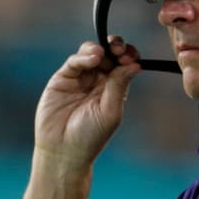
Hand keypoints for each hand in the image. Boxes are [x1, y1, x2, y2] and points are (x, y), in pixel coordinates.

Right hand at [34, 37, 139, 164]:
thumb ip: (119, 86)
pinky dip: (84, 56)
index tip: (130, 57)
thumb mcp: (110, 112)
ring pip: (91, 53)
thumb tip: (135, 64)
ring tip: (102, 54)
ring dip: (100, 49)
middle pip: (109, 54)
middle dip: (116, 47)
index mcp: (114, 89)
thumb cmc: (90, 137)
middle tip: (119, 49)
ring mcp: (80, 78)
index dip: (128, 56)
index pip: (123, 65)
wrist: (63, 150)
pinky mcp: (62, 79)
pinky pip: (75, 62)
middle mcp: (98, 81)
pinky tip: (92, 58)